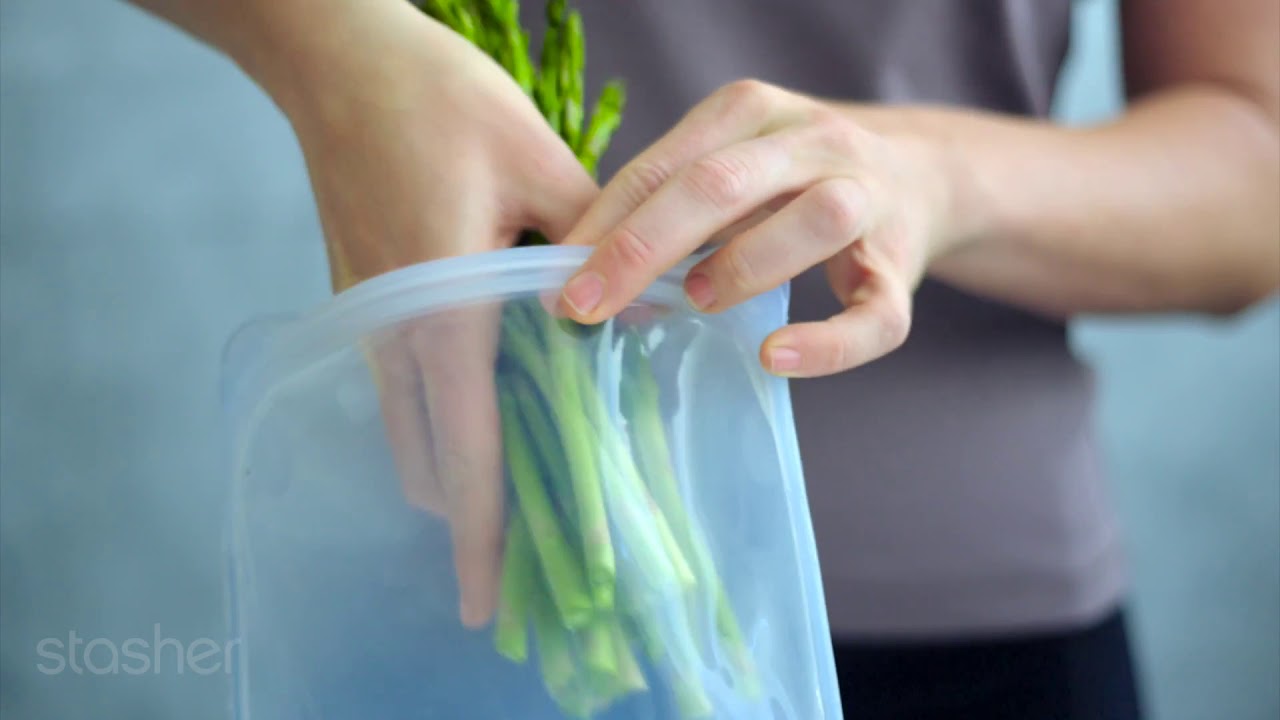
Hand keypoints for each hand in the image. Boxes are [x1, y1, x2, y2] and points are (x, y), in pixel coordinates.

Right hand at [259, 1, 596, 626]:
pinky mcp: (364, 302)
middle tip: (541, 543)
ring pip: (412, 433)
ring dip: (459, 471)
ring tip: (528, 484)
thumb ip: (595, 244)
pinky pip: (404, 393)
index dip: (479, 533)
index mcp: (441, 310)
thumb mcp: (537, 161)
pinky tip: (497, 407)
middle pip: (429, 464)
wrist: (336, 59)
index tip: (487, 603)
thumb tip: (641, 304)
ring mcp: (370, 321)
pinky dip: (444, 422)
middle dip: (475, 517)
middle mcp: (395, 334)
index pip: (463, 451)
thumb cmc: (437, 98)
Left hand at [555, 80, 958, 376]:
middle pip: (721, 184)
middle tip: (587, 305)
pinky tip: (773, 357)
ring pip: (813, 223)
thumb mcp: (729, 163)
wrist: (918, 173)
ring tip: (695, 298)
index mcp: (753, 113)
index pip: (666, 165)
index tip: (557, 277)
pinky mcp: (898, 266)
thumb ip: (667, 200)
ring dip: (741, 263)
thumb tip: (582, 269)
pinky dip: (826, 343)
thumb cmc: (792, 179)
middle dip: (642, 247)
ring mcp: (865, 199)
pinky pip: (871, 313)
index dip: (606, 222)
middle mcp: (814, 142)